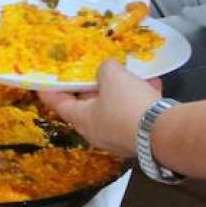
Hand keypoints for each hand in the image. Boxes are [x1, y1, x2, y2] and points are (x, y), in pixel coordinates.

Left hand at [37, 63, 162, 158]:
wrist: (164, 133)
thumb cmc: (127, 105)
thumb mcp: (112, 76)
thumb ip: (104, 69)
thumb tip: (107, 70)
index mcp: (83, 120)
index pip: (58, 103)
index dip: (49, 91)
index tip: (41, 84)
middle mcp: (98, 132)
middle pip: (89, 105)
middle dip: (92, 86)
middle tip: (92, 71)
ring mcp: (120, 137)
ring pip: (116, 108)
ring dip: (122, 90)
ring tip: (130, 73)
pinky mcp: (141, 138)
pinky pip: (137, 113)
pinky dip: (142, 98)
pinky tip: (152, 84)